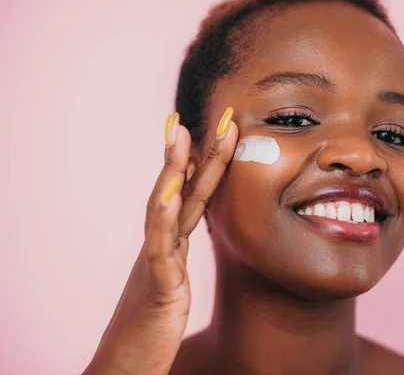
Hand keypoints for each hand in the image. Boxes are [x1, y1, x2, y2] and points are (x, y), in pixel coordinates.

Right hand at [83, 108, 237, 373]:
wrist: (125, 364)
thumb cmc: (149, 324)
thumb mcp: (171, 281)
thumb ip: (176, 252)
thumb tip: (184, 225)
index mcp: (169, 244)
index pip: (187, 195)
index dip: (200, 163)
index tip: (214, 130)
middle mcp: (161, 247)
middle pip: (178, 192)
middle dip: (192, 153)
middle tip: (207, 116)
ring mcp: (156, 265)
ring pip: (164, 211)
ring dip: (172, 172)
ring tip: (181, 137)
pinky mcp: (157, 290)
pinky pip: (159, 252)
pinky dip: (160, 222)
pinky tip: (167, 197)